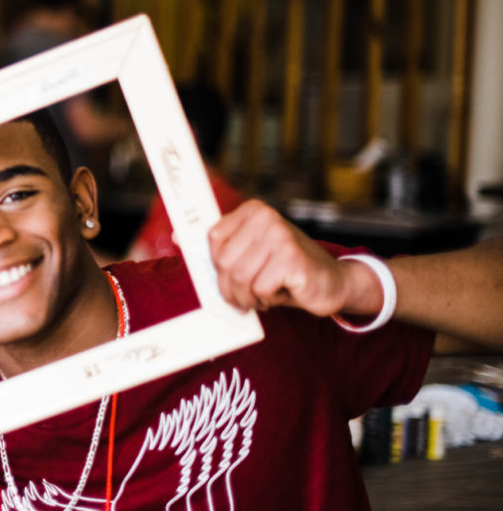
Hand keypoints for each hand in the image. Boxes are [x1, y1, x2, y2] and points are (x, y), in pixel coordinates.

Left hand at [207, 200, 377, 317]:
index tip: (232, 273)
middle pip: (224, 261)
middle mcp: (267, 218)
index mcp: (253, 211)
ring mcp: (281, 236)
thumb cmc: (285, 270)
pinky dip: (266, 299)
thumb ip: (218, 246)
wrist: (333, 282)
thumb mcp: (250, 253)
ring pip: (240, 277)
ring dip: (248, 297)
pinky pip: (260, 288)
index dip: (218, 264)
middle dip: (231, 287)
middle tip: (247, 294)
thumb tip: (177, 236)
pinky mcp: (292, 259)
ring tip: (263, 295)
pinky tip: (281, 292)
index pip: (213, 238)